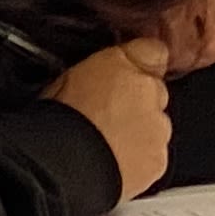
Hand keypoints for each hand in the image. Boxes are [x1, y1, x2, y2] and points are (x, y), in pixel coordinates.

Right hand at [50, 36, 173, 197]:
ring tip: (106, 145)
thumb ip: (94, 72)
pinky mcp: (158, 158)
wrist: (64, 165)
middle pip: (155, 92)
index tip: (129, 74)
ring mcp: (157, 126)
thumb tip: (100, 75)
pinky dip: (140, 161)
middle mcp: (147, 90)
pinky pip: (154, 156)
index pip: (151, 50)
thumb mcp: (62, 80)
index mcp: (121, 62)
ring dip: (140, 133)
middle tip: (107, 118)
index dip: (139, 64)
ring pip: (157, 126)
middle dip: (137, 103)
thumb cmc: (56, 122)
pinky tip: (113, 163)